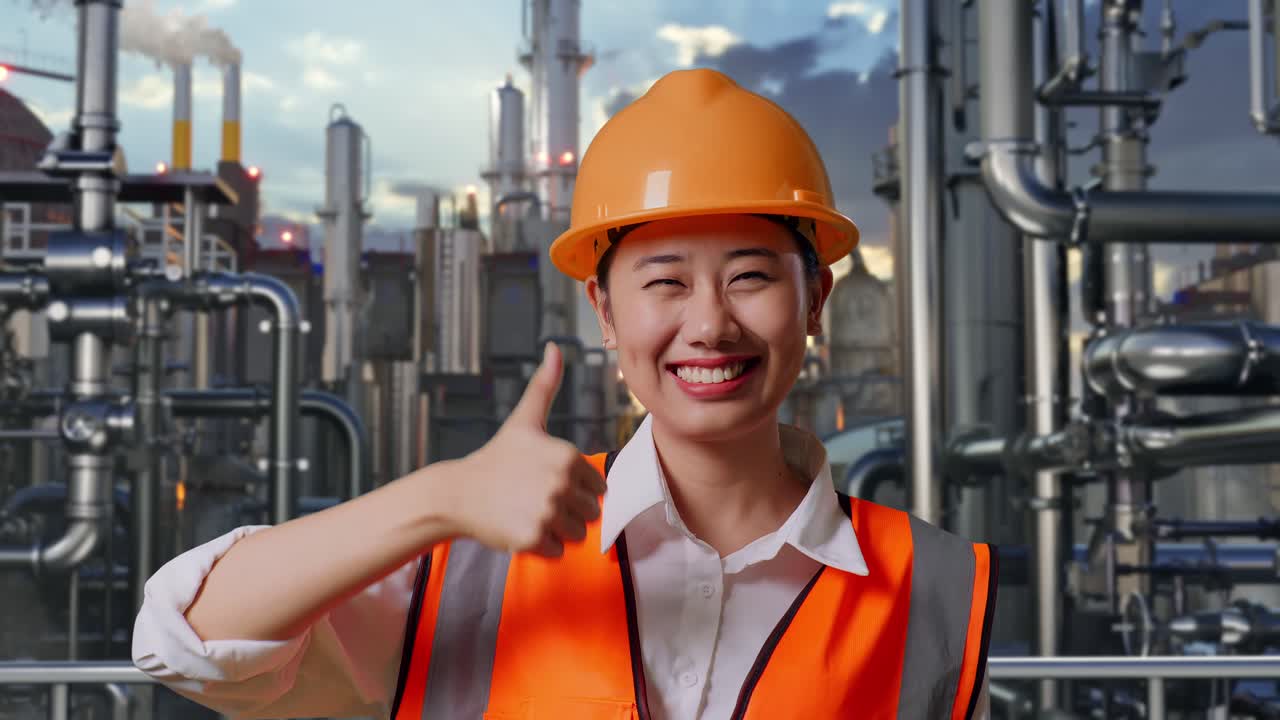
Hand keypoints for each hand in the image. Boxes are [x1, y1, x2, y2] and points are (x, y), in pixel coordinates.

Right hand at [449, 342, 607, 556]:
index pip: (598, 489)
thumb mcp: (525, 420)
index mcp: (568, 456)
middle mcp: (561, 483)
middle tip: (535, 499)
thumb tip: (555, 347)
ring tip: (528, 512)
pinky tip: (519, 527)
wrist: (458, 493)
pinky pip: (558, 551)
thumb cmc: (497, 458)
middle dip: (567, 512)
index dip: (575, 489)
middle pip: (591, 513)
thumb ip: (545, 386)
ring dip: (556, 530)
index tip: (546, 482)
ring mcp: (547, 511)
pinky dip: (542, 547)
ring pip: (577, 534)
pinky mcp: (533, 538)